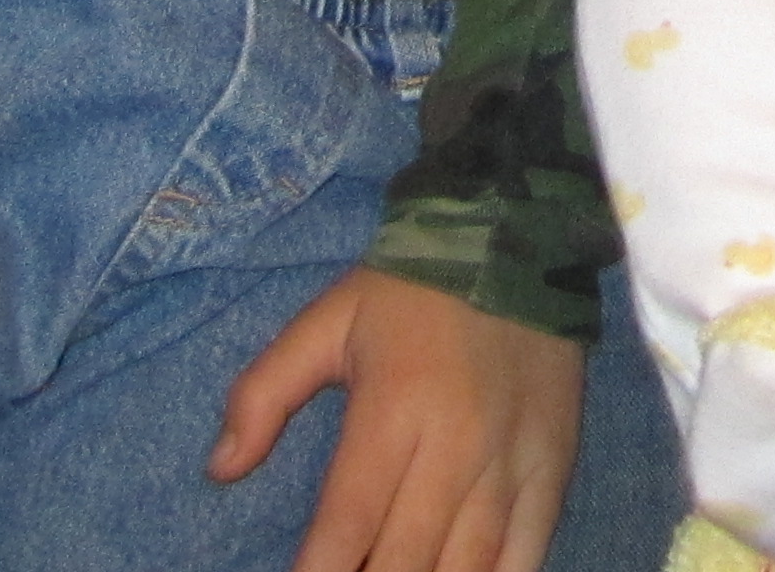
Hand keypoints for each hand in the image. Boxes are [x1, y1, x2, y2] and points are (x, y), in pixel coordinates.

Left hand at [213, 269, 583, 571]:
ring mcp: (512, 461)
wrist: (519, 235)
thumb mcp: (326, 323)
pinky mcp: (554, 465)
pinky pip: (527, 551)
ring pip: (467, 567)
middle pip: (405, 559)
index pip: (348, 521)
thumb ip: (264, 392)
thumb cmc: (412, 289)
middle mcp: (457, 445)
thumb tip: (220, 468)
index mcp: (394, 407)